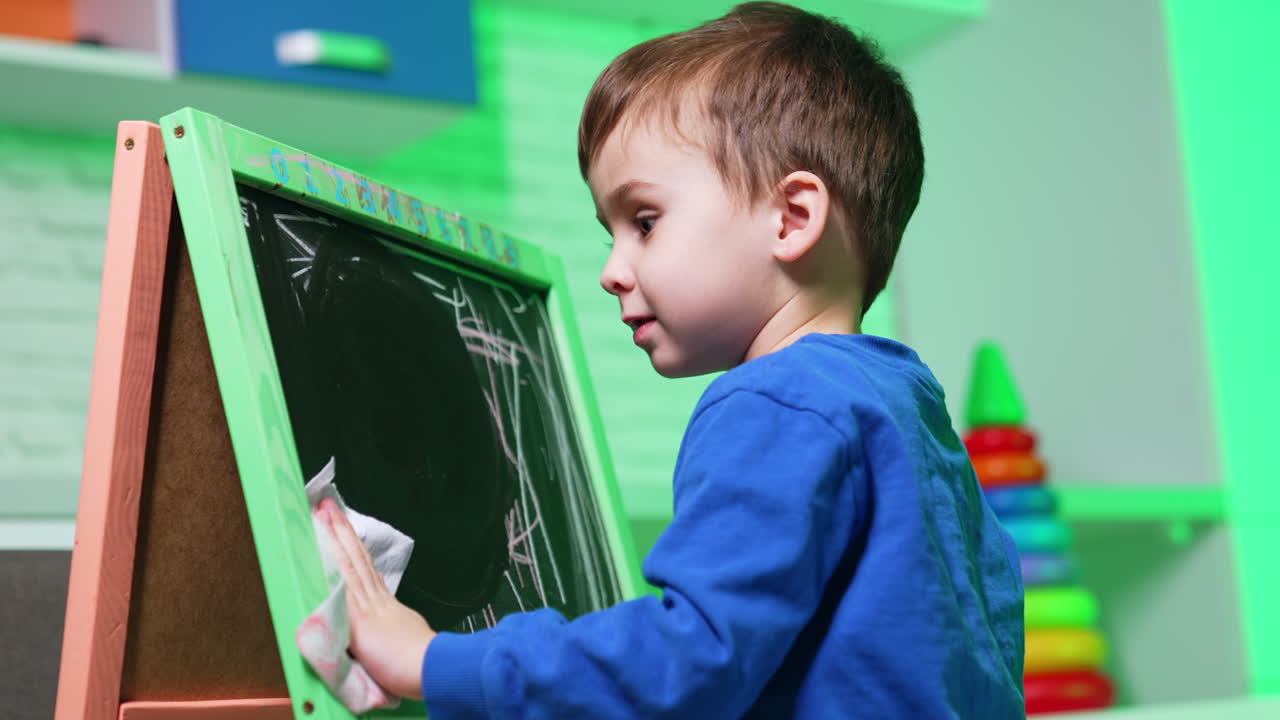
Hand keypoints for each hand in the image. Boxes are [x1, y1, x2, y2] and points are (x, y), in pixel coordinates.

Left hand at [319, 498, 435, 699]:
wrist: (431, 667)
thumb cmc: (420, 665)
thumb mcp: (409, 641)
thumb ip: (396, 633)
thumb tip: (392, 636)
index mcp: (387, 607)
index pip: (367, 573)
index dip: (355, 551)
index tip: (346, 535)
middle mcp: (377, 600)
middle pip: (357, 558)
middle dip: (342, 532)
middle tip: (329, 508)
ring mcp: (368, 605)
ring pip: (349, 562)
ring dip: (336, 537)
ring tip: (324, 514)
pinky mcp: (360, 616)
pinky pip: (343, 583)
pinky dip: (334, 563)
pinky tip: (324, 547)